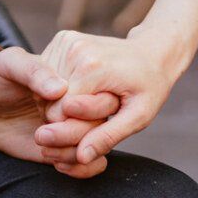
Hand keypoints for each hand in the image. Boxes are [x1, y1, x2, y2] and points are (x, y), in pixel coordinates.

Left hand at [0, 46, 119, 177]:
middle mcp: (79, 104)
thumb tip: (60, 89)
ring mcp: (74, 127)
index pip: (96, 95)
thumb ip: (33, 70)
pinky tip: (58, 165)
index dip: (80, 109)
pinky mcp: (67, 149)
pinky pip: (91, 164)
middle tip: (42, 134)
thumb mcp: (9, 64)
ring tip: (44, 149)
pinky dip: (81, 170)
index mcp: (74, 79)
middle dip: (74, 134)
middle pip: (99, 123)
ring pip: (97, 146)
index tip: (51, 113)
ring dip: (73, 154)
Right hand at [35, 28, 191, 165]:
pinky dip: (61, 90)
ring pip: (45, 92)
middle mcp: (75, 51)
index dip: (74, 129)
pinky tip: (84, 89)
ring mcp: (67, 42)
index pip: (59, 115)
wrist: (153, 52)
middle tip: (97, 116)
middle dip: (68, 118)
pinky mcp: (63, 40)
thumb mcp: (139, 116)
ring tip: (92, 100)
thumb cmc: (150, 86)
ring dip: (63, 104)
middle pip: (50, 103)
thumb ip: (108, 137)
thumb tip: (82, 157)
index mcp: (93, 69)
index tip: (96, 126)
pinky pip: (49, 77)